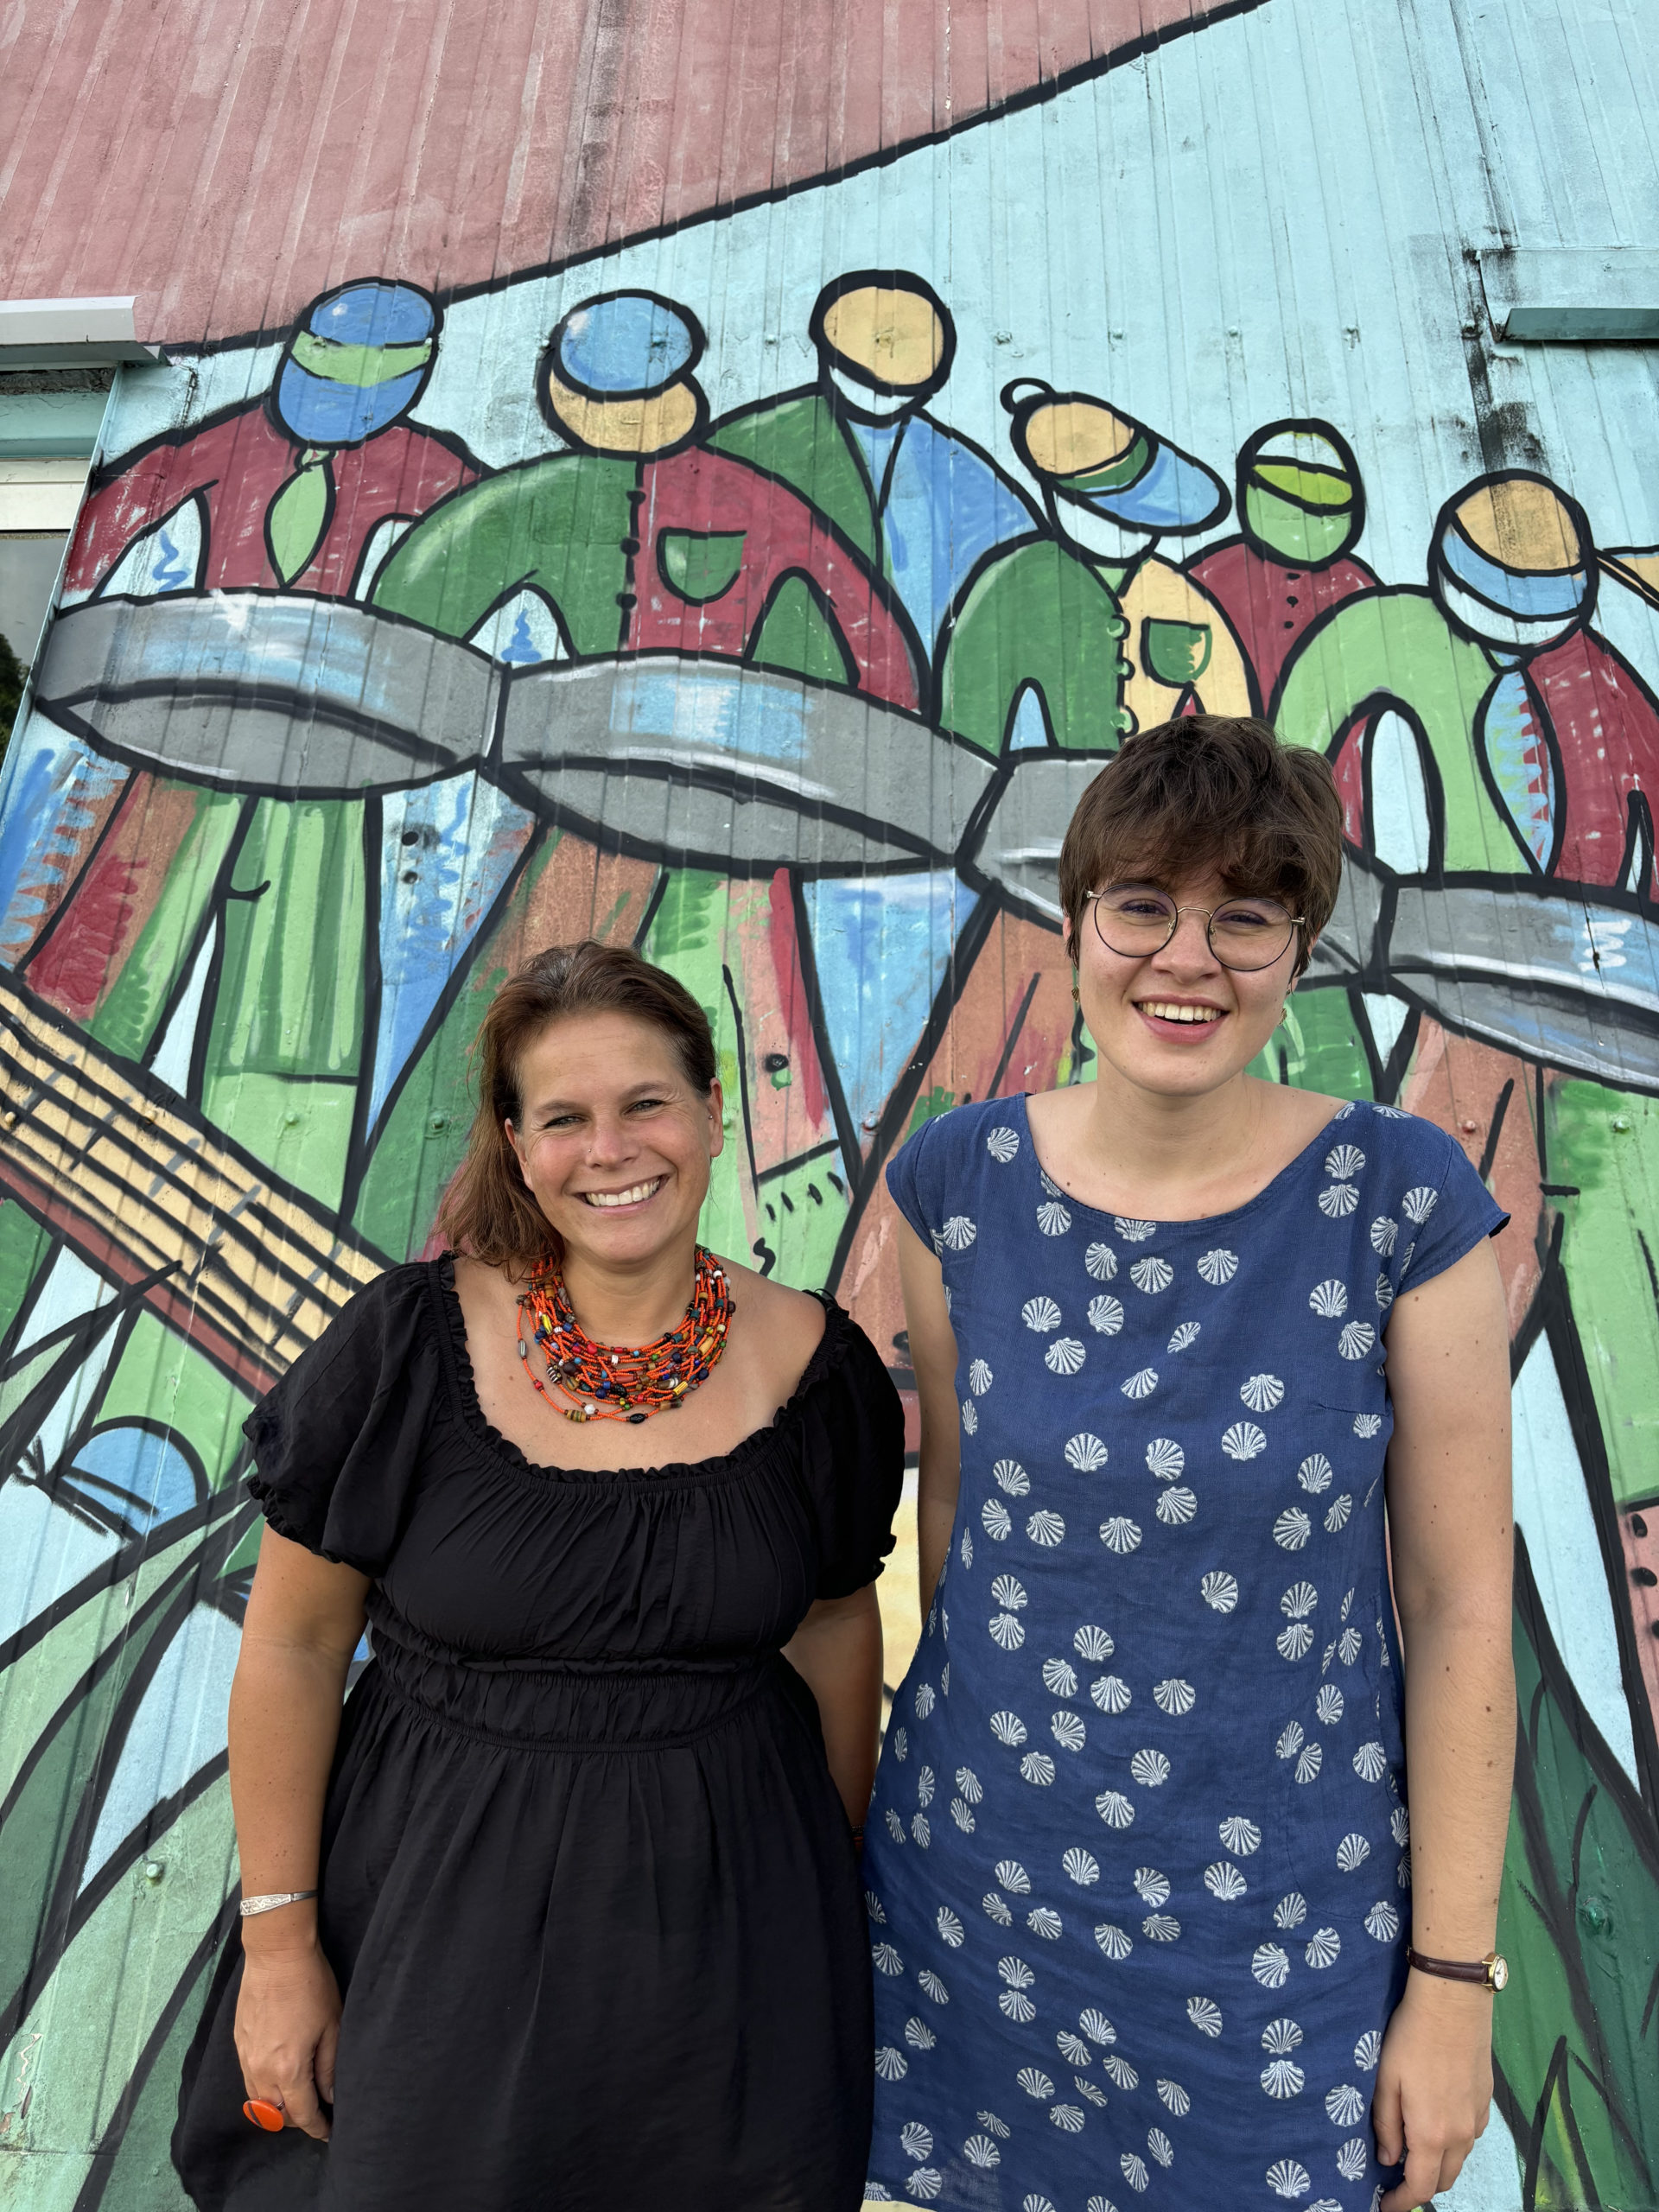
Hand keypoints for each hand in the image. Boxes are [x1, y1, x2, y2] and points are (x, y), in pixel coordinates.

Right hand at [234, 1938, 341, 2140]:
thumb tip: (330, 2096)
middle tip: (318, 2111)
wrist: (276, 1953)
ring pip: (259, 2102)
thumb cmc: (310, 1985)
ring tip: (299, 2098)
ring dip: (278, 2107)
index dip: (317, 2127)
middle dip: (299, 2118)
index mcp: (288, 2069)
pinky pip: (249, 2080)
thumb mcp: (332, 2025)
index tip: (329, 2132)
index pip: (302, 2114)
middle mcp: (261, 2071)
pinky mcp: (239, 2044)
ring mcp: (246, 2058)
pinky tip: (279, 2077)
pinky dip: (263, 2089)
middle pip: (278, 2114)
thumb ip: (329, 2066)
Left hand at [1373, 1974, 1493, 2207]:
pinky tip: (1435, 2121)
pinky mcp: (1486, 2102)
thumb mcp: (1385, 2080)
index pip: (1420, 2188)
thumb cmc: (1411, 2038)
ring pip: (1459, 2159)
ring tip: (1412, 2148)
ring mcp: (1477, 2120)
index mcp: (1431, 2134)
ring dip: (1437, 2164)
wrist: (1453, 2003)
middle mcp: (1460, 2135)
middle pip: (1443, 2179)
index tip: (1384, 2205)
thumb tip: (1387, 2159)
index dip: (1401, 2203)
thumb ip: (1385, 2125)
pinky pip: (1469, 2137)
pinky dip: (1452, 2142)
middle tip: (1394, 2174)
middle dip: (1419, 2185)